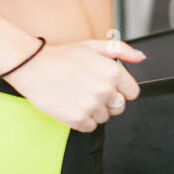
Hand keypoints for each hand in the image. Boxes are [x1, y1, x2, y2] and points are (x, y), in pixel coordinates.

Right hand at [6, 39, 144, 132]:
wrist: (33, 67)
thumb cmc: (62, 57)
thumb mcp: (93, 46)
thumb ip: (121, 50)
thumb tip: (140, 57)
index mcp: (112, 72)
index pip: (133, 93)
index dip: (121, 90)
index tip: (108, 86)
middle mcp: (105, 90)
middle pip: (119, 107)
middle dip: (108, 101)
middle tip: (89, 89)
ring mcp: (92, 106)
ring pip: (104, 118)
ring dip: (94, 110)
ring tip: (78, 95)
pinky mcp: (78, 120)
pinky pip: (90, 127)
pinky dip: (83, 120)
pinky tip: (72, 105)